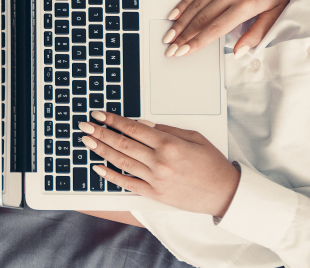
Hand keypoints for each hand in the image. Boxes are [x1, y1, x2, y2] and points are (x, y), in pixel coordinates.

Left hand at [79, 111, 239, 216]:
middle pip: (123, 144)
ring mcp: (155, 180)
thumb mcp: (194, 138)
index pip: (134, 129)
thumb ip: (167, 130)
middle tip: (84, 125)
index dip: (113, 120)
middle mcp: (160, 162)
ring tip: (87, 141)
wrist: (225, 193)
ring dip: (101, 150)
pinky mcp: (154, 194)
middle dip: (101, 133)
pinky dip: (110, 176)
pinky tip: (97, 167)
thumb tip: (141, 124)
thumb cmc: (212, 164)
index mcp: (169, 145)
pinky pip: (127, 184)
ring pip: (121, 163)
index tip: (99, 114)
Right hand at [163, 0, 300, 57]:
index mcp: (246, 5)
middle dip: (182, 37)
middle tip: (170, 49)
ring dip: (180, 23)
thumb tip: (240, 52)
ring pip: (195, 6)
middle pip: (200, 19)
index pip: (214, 29)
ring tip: (168, 36)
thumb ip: (257, 34)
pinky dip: (184, 3)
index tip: (183, 52)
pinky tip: (174, 14)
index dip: (195, 43)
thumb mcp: (277, 12)